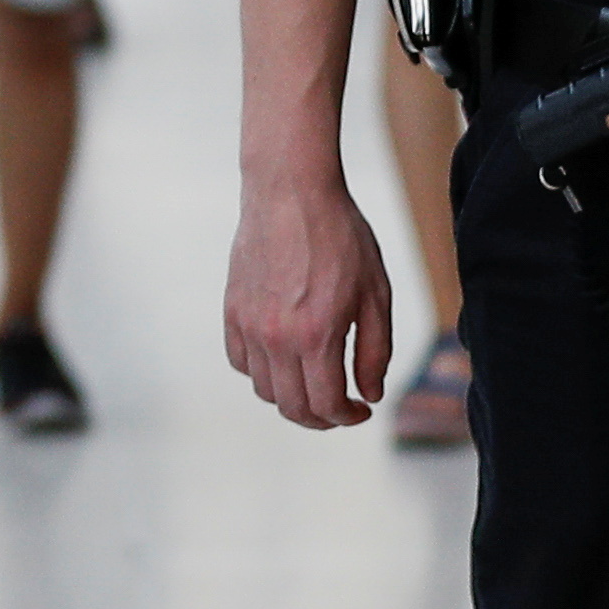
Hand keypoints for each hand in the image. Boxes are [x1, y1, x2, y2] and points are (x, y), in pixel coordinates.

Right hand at [224, 165, 393, 429]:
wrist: (290, 191)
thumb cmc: (341, 236)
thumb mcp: (376, 294)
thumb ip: (375, 351)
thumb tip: (368, 394)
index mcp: (317, 335)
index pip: (327, 405)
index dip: (348, 417)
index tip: (362, 409)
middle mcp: (276, 337)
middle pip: (292, 407)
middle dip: (321, 418)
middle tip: (340, 406)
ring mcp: (249, 324)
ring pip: (264, 389)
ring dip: (291, 396)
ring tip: (313, 381)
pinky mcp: (232, 309)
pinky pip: (240, 360)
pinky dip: (261, 371)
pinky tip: (283, 357)